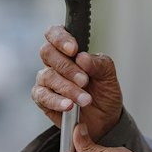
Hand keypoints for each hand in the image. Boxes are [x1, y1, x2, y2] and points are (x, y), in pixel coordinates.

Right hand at [32, 25, 123, 141]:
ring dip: (68, 88)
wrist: (104, 118)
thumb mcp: (109, 76)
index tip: (73, 50)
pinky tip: (69, 105)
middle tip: (84, 80)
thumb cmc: (103, 92)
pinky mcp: (42, 98)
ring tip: (85, 99)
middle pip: (48, 53)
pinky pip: (43, 96)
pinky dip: (57, 101)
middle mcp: (54, 62)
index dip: (60, 38)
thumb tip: (82, 58)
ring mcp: (46, 80)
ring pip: (47, 76)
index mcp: (68, 49)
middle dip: (67, 67)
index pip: (55, 33)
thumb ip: (99, 64)